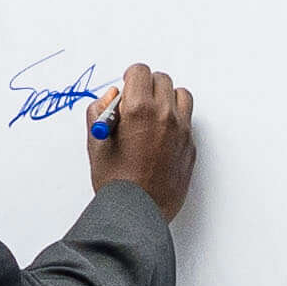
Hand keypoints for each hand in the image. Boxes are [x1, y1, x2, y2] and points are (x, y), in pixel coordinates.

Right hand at [88, 61, 197, 215]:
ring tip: (152, 117)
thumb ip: (99, 111)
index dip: (129, 78)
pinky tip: (160, 137)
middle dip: (147, 87)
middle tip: (136, 104)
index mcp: (139, 109)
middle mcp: (165, 115)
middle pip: (161, 80)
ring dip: (166, 99)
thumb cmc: (116, 182)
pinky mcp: (190, 146)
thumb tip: (112, 97)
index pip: (140, 71)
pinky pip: (187, 120)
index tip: (126, 89)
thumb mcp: (96, 143)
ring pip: (180, 95)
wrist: (138, 213)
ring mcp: (182, 131)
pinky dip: (175, 121)